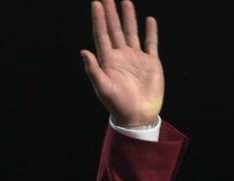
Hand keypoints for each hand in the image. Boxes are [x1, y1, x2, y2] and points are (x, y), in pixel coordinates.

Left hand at [81, 0, 162, 126]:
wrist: (138, 116)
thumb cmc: (118, 105)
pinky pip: (150, 43)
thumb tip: (83, 51)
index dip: (99, 19)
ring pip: (131, 32)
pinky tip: (149, 20)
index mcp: (108, 61)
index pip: (102, 35)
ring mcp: (136, 58)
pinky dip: (150, 31)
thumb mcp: (103, 88)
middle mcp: (121, 56)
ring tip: (125, 2)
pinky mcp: (151, 62)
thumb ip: (93, 70)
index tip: (96, 3)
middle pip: (114, 29)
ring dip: (128, 18)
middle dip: (111, 13)